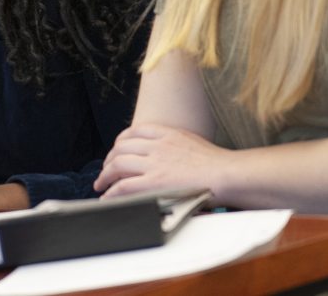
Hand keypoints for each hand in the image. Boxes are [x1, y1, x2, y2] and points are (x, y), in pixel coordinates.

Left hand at [94, 123, 231, 198]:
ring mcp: (154, 164)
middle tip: (106, 169)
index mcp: (168, 133)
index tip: (117, 149)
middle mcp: (157, 145)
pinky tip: (107, 197)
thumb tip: (168, 158)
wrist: (225, 174)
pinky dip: (111, 192)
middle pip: (122, 147)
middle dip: (109, 159)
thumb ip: (176, 145)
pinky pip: (123, 186)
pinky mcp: (153, 183)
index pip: (135, 131)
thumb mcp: (193, 142)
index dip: (121, 141)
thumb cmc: (217, 164)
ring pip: (118, 165)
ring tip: (101, 184)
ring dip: (105, 175)